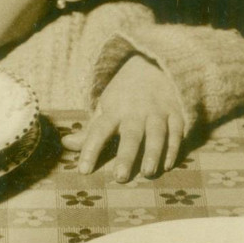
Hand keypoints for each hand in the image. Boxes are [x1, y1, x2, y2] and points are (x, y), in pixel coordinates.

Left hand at [62, 56, 185, 180]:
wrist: (154, 64)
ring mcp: (158, 112)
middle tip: (120, 178)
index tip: (83, 171)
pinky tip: (168, 165)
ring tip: (148, 173)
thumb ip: (89, 130)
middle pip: (131, 135)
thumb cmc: (125, 95)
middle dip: (126, 156)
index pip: (99, 130)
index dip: (90, 149)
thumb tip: (66, 144)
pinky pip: (177, 131)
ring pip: (157, 133)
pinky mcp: (177, 113)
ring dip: (153, 153)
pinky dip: (174, 148)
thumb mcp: (105, 107)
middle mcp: (136, 111)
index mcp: (114, 110)